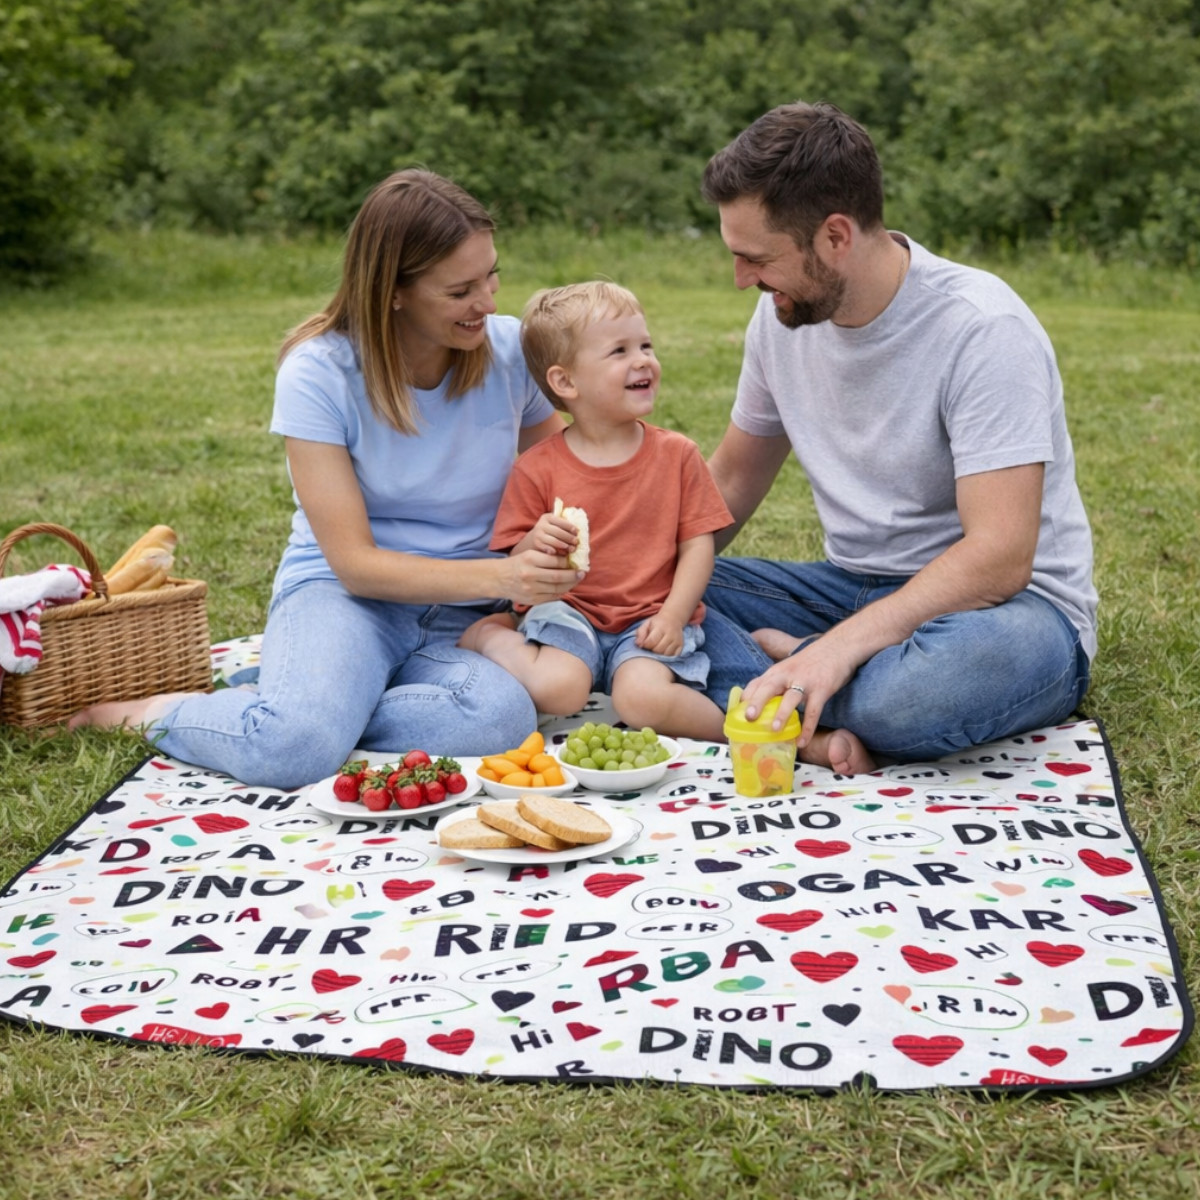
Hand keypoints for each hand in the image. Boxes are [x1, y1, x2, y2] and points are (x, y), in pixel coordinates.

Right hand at [501, 547, 581, 607]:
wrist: (498, 579)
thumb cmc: (516, 565)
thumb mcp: (529, 555)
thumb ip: (546, 558)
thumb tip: (569, 561)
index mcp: (530, 559)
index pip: (555, 561)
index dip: (568, 563)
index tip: (576, 562)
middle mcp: (530, 574)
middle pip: (558, 576)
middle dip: (573, 575)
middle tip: (582, 573)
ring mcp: (531, 589)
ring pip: (557, 588)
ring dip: (570, 585)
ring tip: (576, 581)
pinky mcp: (532, 600)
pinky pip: (552, 597)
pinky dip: (561, 593)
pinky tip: (566, 588)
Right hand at [529, 512, 578, 557]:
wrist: (534, 539)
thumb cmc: (550, 532)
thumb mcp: (555, 525)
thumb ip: (564, 526)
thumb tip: (578, 532)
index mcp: (548, 517)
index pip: (561, 521)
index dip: (570, 527)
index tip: (577, 532)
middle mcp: (541, 524)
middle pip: (558, 531)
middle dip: (568, 537)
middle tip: (576, 542)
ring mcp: (538, 534)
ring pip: (553, 540)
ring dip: (564, 545)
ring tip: (572, 549)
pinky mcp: (536, 544)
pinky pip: (548, 548)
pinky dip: (557, 551)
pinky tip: (563, 553)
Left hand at [635, 614, 683, 656]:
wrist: (673, 619)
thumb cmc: (657, 623)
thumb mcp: (646, 624)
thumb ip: (640, 633)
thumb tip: (638, 644)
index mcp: (661, 627)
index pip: (651, 642)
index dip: (645, 645)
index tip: (644, 644)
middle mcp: (671, 634)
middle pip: (658, 650)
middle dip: (652, 650)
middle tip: (650, 647)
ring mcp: (677, 641)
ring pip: (666, 655)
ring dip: (659, 655)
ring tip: (656, 649)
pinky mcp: (681, 646)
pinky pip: (673, 656)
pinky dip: (667, 657)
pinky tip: (663, 652)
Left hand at [740, 634, 857, 751]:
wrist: (837, 647)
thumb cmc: (810, 662)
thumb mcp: (788, 668)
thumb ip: (774, 683)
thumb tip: (758, 704)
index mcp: (777, 671)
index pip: (756, 683)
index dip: (745, 698)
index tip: (735, 714)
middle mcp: (787, 674)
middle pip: (769, 687)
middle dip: (757, 702)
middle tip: (749, 717)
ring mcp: (805, 681)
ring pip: (791, 698)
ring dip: (782, 714)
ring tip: (774, 730)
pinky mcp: (822, 689)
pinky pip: (814, 711)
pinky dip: (808, 727)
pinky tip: (802, 742)